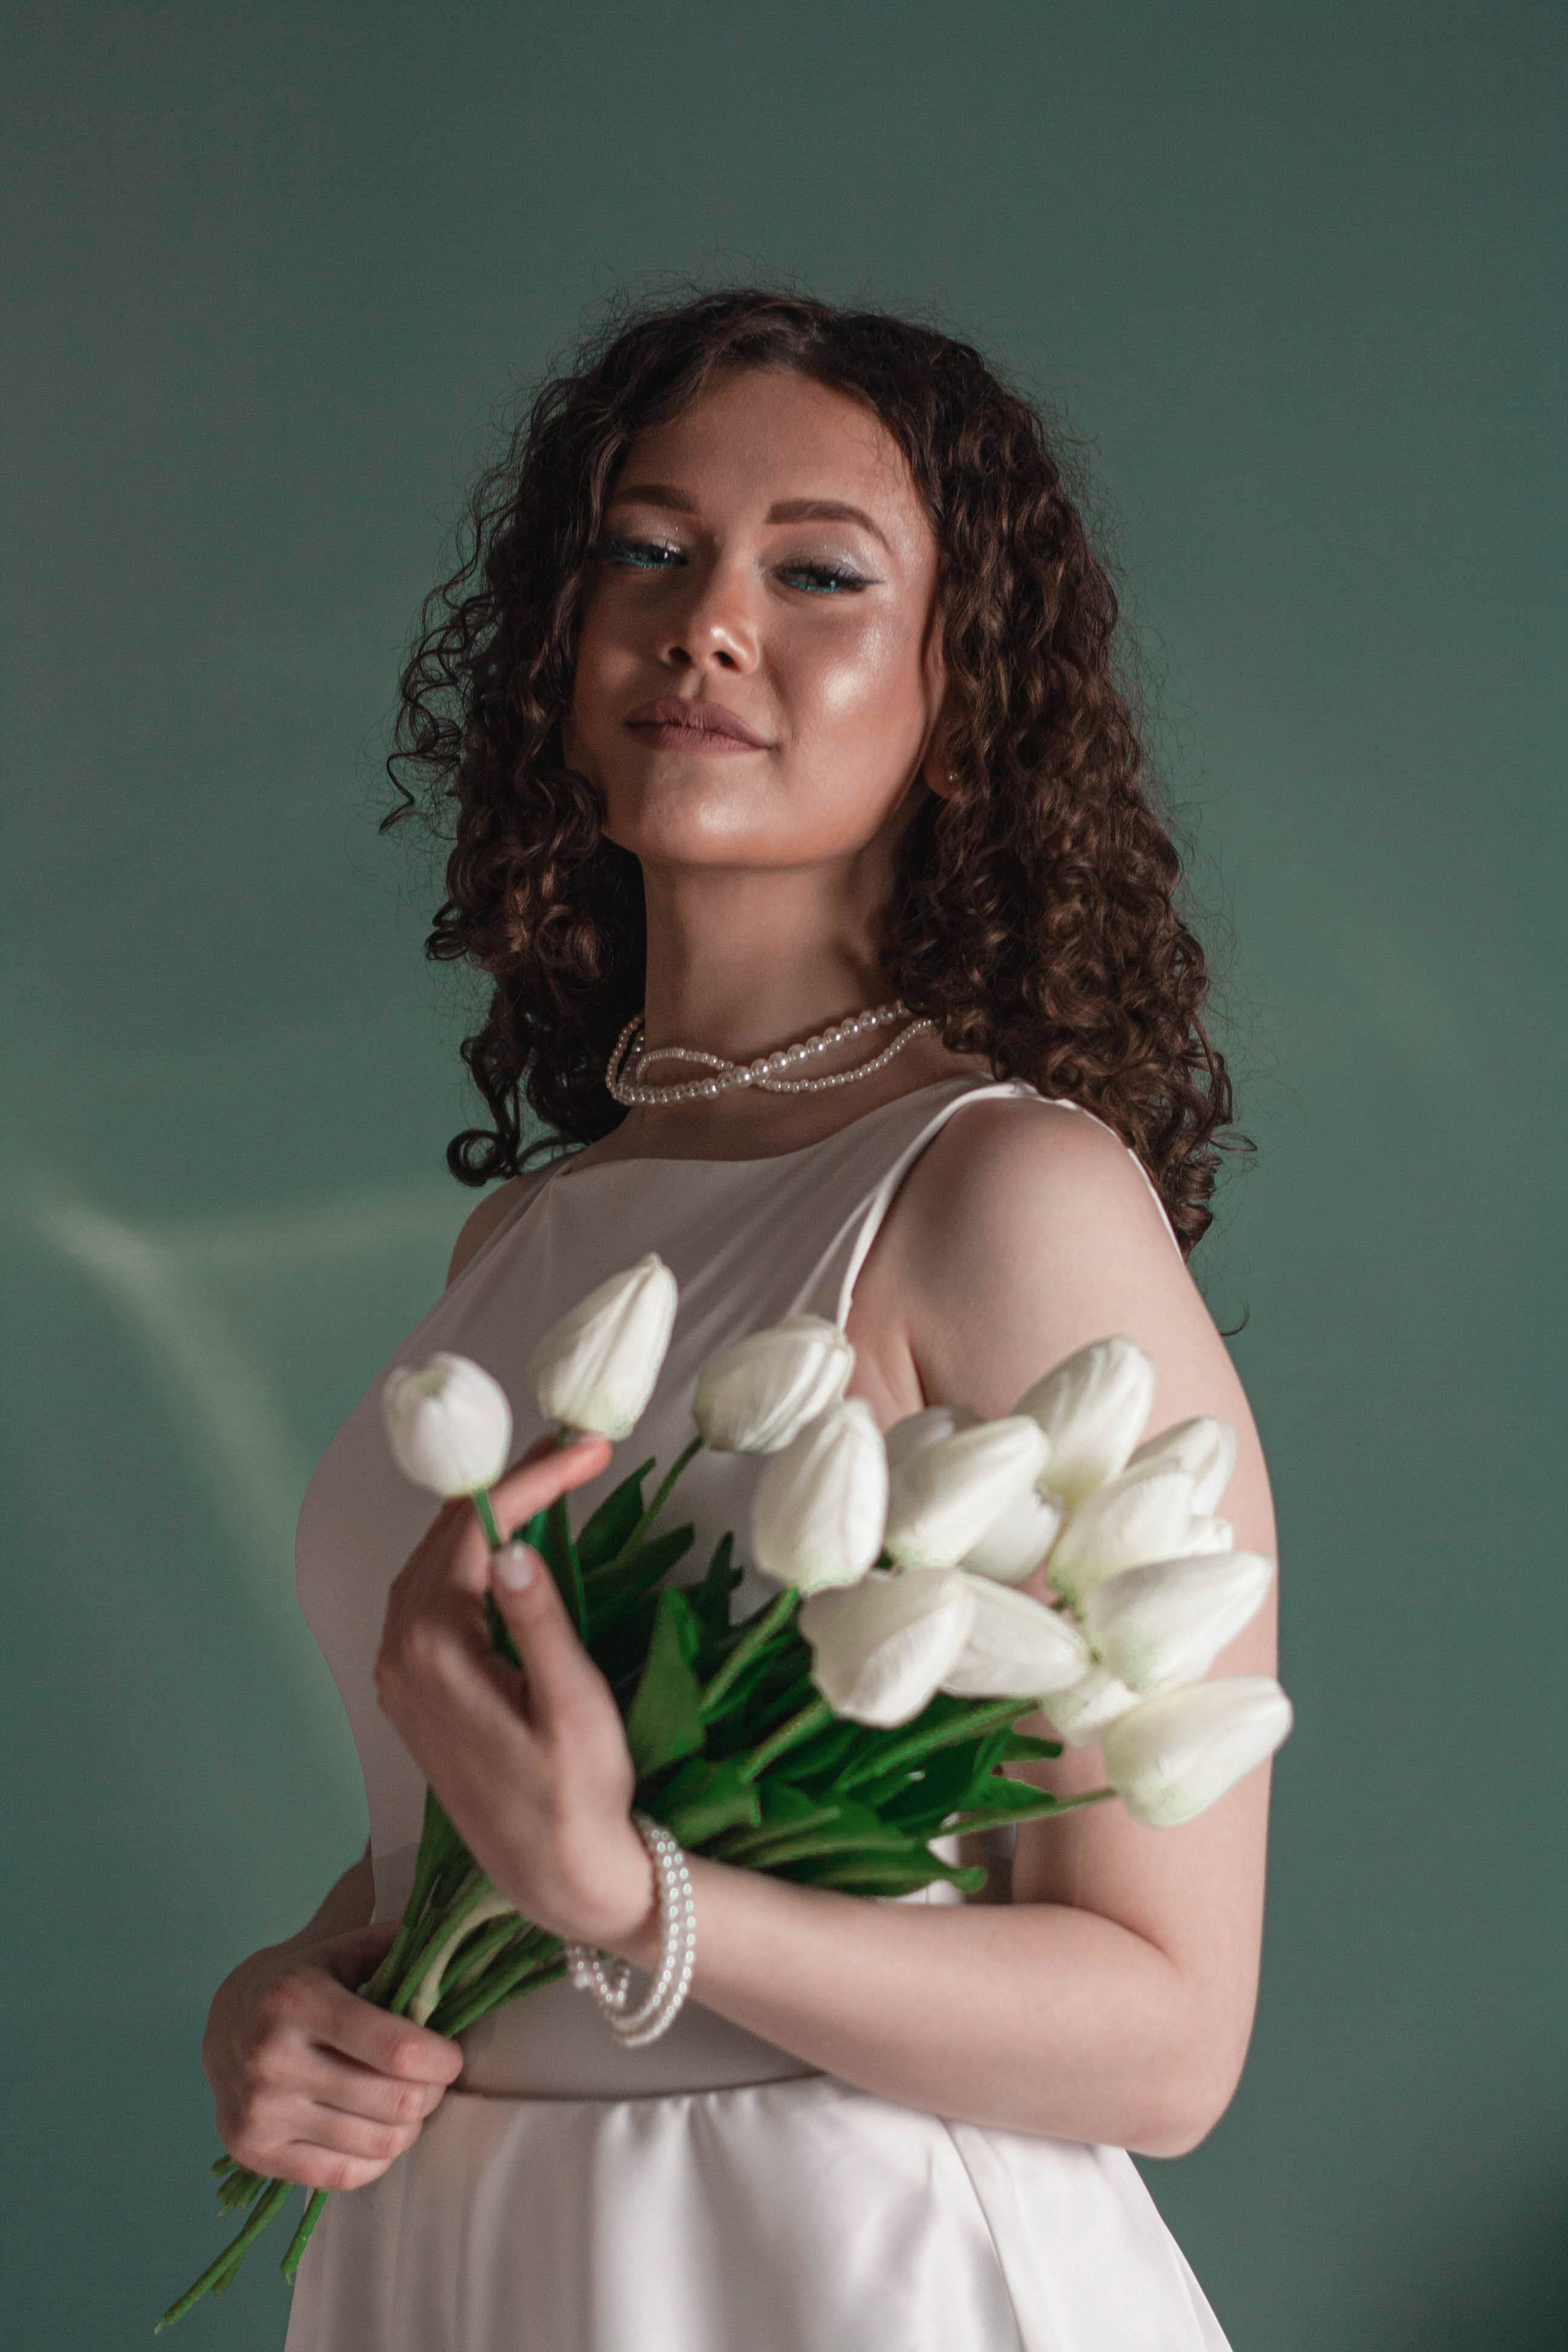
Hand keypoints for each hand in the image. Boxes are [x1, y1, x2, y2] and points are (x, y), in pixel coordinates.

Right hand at [203, 1923, 462, 2190]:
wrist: (225, 2019)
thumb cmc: (304, 1979)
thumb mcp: (345, 1946)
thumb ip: (399, 1949)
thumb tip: (455, 1954)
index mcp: (298, 2000)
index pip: (396, 2050)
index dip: (441, 2060)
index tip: (451, 2056)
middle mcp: (272, 2058)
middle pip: (393, 2102)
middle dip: (432, 2094)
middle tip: (433, 2081)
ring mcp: (258, 2111)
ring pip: (375, 2143)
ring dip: (409, 2128)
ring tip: (408, 2105)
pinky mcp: (250, 2152)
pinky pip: (341, 2175)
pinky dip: (377, 2160)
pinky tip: (379, 2134)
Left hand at [373, 1435, 658, 1956]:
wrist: (555, 1876)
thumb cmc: (576, 1797)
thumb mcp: (573, 1707)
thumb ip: (541, 1624)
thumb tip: (515, 1549)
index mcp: (434, 1652)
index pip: (476, 1532)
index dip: (533, 1480)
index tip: (589, 1448)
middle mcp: (400, 1655)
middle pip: (448, 1538)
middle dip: (512, 1486)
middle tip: (576, 1451)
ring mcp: (399, 1673)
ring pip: (436, 1562)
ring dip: (489, 1517)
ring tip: (551, 1481)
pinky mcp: (414, 1688)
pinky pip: (432, 1595)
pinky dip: (470, 1556)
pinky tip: (509, 1543)